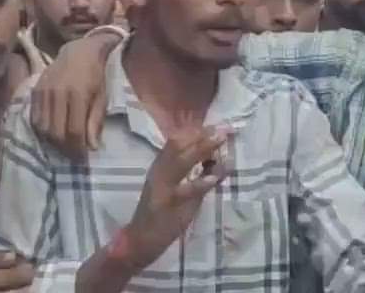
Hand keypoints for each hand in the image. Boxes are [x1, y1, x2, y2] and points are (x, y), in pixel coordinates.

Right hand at [31, 31, 118, 159]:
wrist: (78, 52)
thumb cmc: (95, 76)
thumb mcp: (102, 98)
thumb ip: (95, 122)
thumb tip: (91, 147)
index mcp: (77, 94)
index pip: (74, 131)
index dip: (78, 149)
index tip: (83, 159)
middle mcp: (57, 93)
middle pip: (56, 132)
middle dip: (65, 149)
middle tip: (74, 155)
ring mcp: (43, 92)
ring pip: (43, 128)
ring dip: (53, 142)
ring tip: (63, 145)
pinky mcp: (35, 91)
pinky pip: (34, 119)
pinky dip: (42, 130)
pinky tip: (52, 133)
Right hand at [124, 126, 230, 271]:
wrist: (141, 239)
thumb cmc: (161, 214)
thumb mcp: (177, 188)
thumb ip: (193, 175)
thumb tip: (215, 158)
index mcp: (160, 166)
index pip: (177, 141)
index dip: (197, 131)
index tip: (216, 124)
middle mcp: (158, 171)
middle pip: (178, 146)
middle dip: (202, 135)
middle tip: (224, 127)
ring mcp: (162, 186)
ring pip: (180, 162)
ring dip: (201, 149)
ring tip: (220, 140)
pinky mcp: (167, 203)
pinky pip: (186, 190)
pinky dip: (201, 182)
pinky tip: (215, 175)